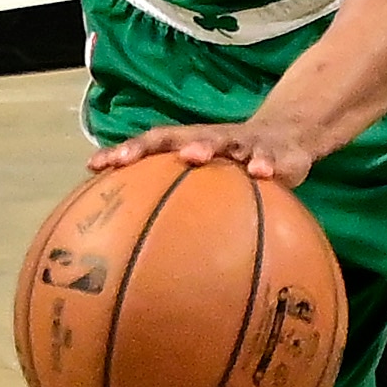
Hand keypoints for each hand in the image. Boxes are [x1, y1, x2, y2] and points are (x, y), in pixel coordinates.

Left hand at [88, 118, 330, 189]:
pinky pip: (271, 158)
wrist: (291, 135)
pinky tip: (262, 173)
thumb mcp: (215, 182)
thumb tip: (150, 251)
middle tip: (128, 160)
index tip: (95, 166)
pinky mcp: (276, 151)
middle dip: (150, 147)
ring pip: (222, 141)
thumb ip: (186, 204)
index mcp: (192, 144)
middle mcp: (212, 139)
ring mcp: (244, 143)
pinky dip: (265, 163)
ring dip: (206, 146)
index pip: (151, 144)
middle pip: (176, 138)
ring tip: (193, 156)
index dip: (124, 153)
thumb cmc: (239, 166)